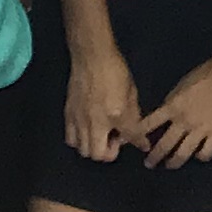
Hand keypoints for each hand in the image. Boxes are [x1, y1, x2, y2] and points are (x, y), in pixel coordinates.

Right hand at [64, 38, 145, 163]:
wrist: (91, 56)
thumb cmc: (115, 70)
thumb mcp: (132, 91)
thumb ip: (133, 113)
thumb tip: (136, 128)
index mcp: (117, 113)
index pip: (130, 137)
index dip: (140, 142)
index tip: (143, 145)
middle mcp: (96, 122)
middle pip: (99, 155)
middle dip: (110, 152)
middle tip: (115, 140)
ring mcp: (80, 120)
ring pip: (84, 151)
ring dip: (94, 148)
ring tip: (101, 136)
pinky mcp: (68, 116)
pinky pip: (71, 139)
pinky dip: (79, 140)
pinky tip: (87, 130)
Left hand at [143, 51, 211, 168]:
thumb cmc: (205, 73)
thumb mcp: (181, 85)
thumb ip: (172, 101)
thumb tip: (166, 113)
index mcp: (172, 106)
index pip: (149, 124)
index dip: (138, 134)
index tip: (131, 142)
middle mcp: (183, 121)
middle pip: (164, 145)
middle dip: (154, 157)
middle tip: (149, 164)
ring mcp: (200, 129)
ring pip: (183, 153)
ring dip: (174, 162)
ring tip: (170, 165)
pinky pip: (206, 151)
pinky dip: (201, 156)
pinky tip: (199, 155)